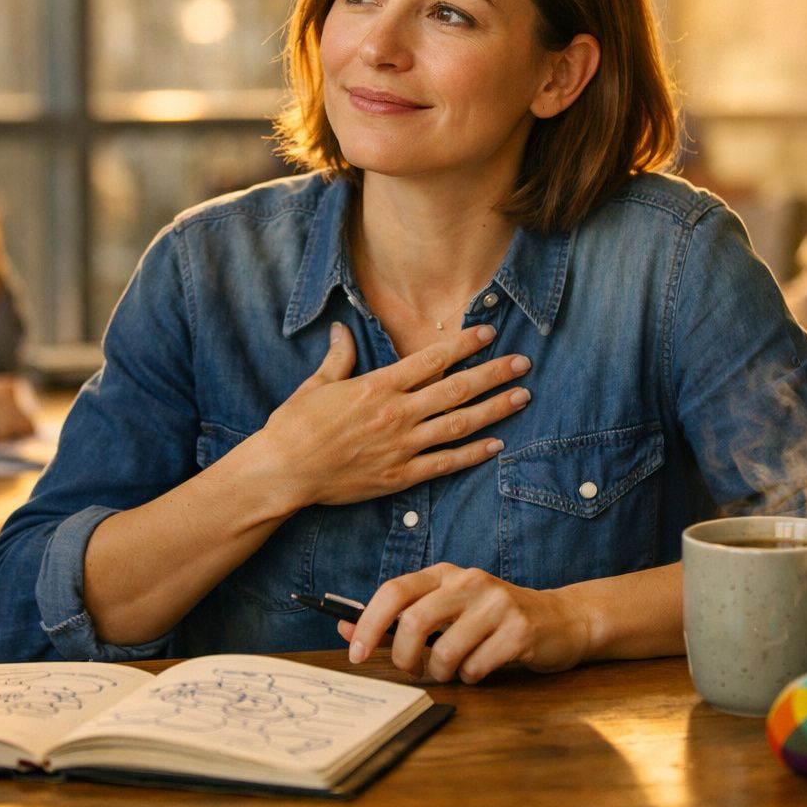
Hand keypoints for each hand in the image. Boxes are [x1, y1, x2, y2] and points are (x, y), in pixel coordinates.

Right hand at [245, 323, 530, 510]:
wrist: (283, 471)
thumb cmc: (295, 426)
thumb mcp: (316, 385)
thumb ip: (338, 358)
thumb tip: (342, 330)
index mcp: (378, 386)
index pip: (431, 360)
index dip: (464, 345)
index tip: (488, 333)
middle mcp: (396, 413)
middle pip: (456, 389)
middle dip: (494, 374)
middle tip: (523, 363)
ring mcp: (401, 446)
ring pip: (458, 424)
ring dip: (494, 410)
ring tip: (522, 397)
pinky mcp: (400, 476)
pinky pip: (444, 464)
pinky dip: (472, 454)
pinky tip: (496, 444)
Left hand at [341, 563, 589, 683]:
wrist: (560, 619)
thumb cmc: (492, 619)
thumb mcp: (447, 609)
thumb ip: (399, 619)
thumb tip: (345, 628)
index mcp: (445, 573)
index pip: (394, 591)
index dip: (367, 623)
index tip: (355, 653)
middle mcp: (469, 581)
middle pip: (413, 621)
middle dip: (403, 657)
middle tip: (410, 670)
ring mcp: (497, 604)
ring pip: (444, 652)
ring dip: (442, 673)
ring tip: (455, 669)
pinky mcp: (520, 630)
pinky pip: (476, 668)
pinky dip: (471, 677)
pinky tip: (483, 667)